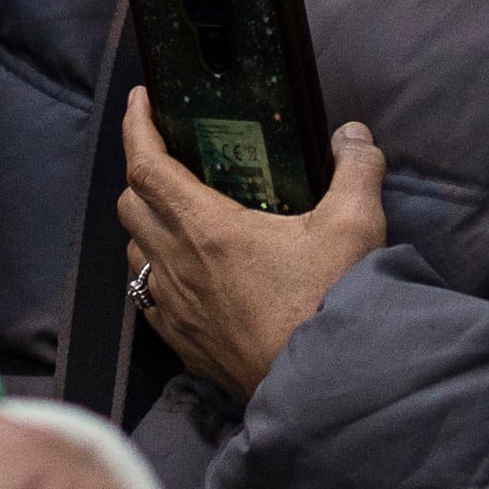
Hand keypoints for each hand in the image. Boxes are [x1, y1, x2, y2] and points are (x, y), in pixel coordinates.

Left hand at [116, 90, 386, 399]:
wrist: (327, 387)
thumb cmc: (334, 301)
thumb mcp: (356, 224)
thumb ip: (356, 168)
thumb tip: (353, 136)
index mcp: (206, 228)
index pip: (146, 165)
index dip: (135, 127)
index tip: (139, 101)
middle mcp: (178, 267)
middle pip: (131, 205)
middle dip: (140, 172)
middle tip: (168, 157)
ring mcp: (176, 311)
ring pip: (134, 253)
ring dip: (145, 226)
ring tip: (176, 215)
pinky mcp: (186, 347)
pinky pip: (150, 301)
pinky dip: (155, 276)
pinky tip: (185, 277)